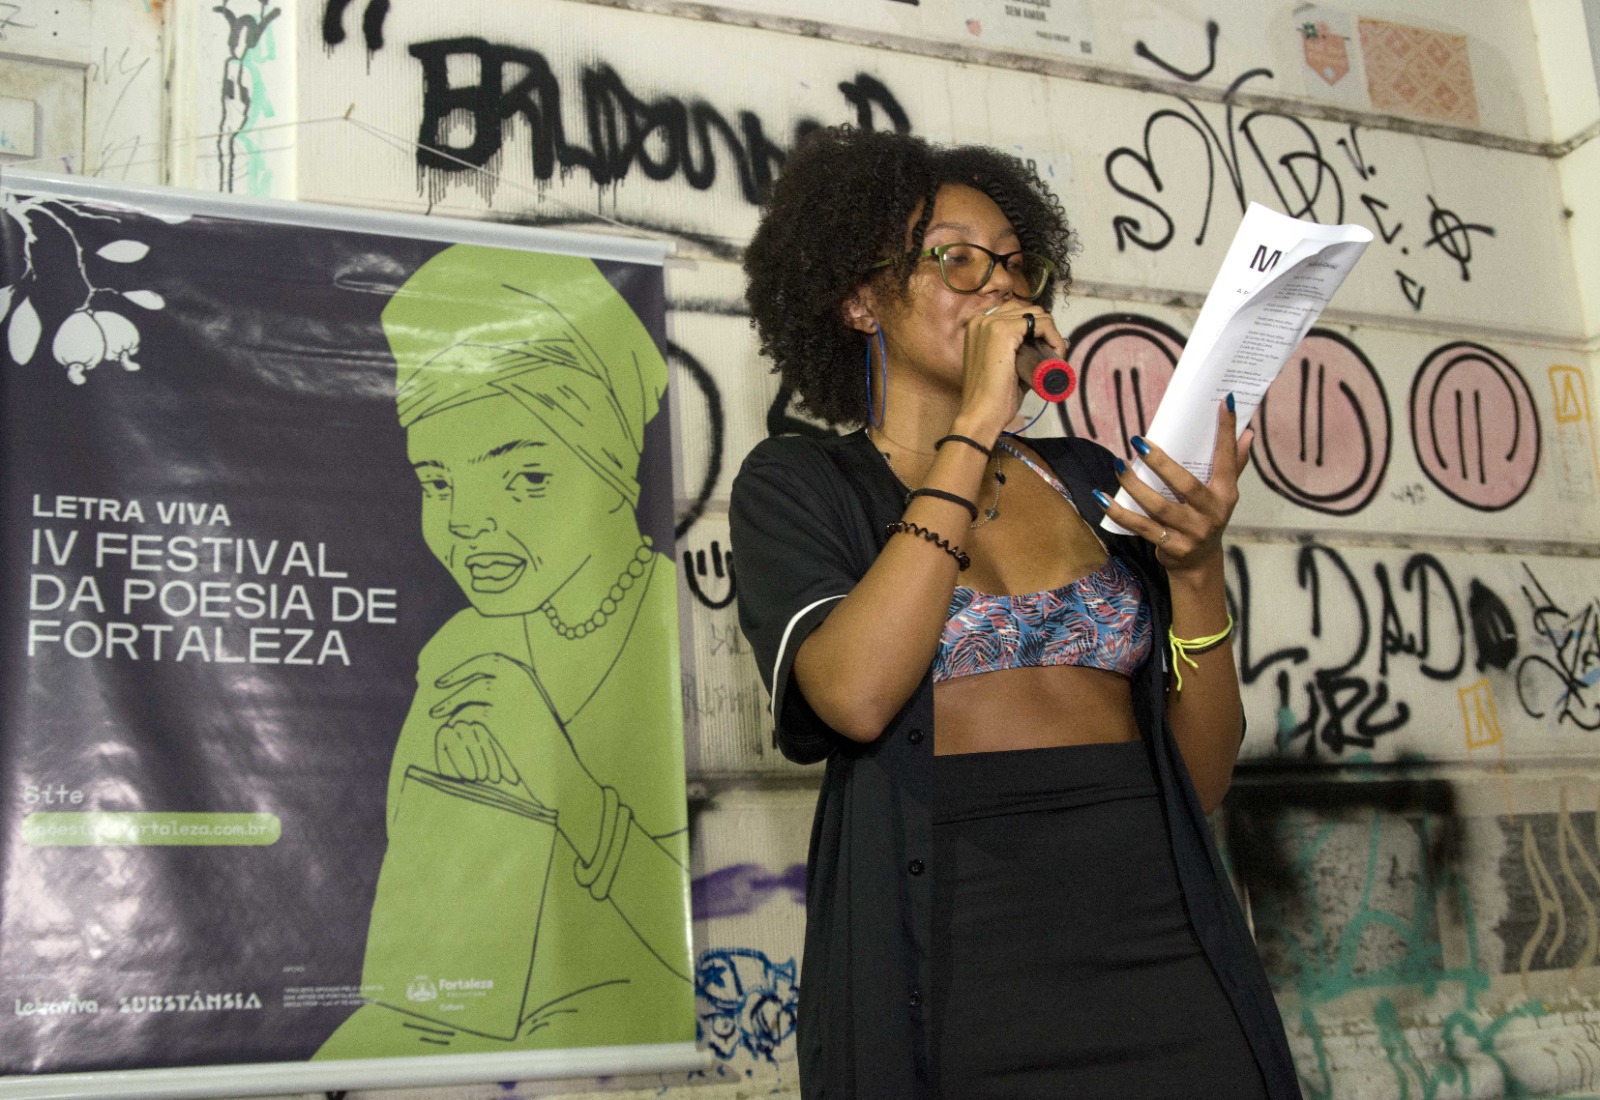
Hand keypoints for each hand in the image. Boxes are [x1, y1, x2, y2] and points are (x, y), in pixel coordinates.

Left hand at [428, 653, 601, 845]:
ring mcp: (509, 696)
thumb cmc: (545, 745)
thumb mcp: (529, 711)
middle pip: (476, 673)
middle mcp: (520, 679)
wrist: (561, 769)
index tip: (448, 676)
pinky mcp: (499, 716)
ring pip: (469, 694)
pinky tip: (450, 731)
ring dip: (450, 703)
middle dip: (453, 678)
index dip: (465, 666)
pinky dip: (457, 723)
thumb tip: (474, 686)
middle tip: (435, 688)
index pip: (491, 660)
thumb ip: (508, 695)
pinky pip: (469, 715)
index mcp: (529, 674)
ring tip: (436, 714)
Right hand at [956, 300, 1064, 438]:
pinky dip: (1054, 337)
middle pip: (1028, 310)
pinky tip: (1056, 354)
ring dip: (1052, 333)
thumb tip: (1048, 348)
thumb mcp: (1005, 367)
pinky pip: (1041, 323)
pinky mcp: (1003, 331)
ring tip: (1054, 357)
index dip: (1036, 329)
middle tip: (1052, 355)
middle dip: (1045, 329)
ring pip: (1037, 314)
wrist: (981, 414)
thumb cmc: (992, 398)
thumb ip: (1020, 355)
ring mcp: (991, 323)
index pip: (1016, 313)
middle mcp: (982, 319)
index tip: (1046, 350)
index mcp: (978, 326)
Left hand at [1102, 397, 1251, 572]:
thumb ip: (1233, 464)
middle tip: (1139, 441)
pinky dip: (1119, 512)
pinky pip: (1140, 526)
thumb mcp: (1223, 494)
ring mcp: (1191, 532)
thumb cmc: (1207, 517)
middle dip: (1161, 462)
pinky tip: (1103, 497)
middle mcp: (1211, 513)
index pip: (1227, 459)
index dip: (1226, 432)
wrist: (1198, 564)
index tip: (1223, 403)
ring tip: (1118, 464)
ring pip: (1159, 506)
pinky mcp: (1170, 546)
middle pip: (1185, 485)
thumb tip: (1248, 432)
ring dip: (1135, 485)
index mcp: (1226, 494)